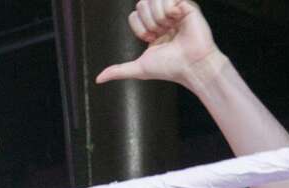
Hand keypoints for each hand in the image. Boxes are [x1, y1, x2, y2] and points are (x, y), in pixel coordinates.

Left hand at [97, 1, 218, 85]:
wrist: (191, 65)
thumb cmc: (170, 68)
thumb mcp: (139, 69)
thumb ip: (118, 70)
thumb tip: (98, 79)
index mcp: (153, 27)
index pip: (134, 14)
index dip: (140, 28)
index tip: (153, 41)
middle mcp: (163, 16)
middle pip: (141, 3)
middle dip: (148, 22)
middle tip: (162, 34)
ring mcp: (175, 9)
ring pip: (152, 0)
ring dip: (158, 19)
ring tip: (171, 29)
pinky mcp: (186, 5)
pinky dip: (170, 12)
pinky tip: (179, 21)